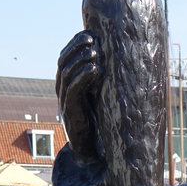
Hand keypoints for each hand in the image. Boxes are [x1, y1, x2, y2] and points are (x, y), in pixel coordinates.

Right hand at [56, 31, 102, 163]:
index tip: (91, 32)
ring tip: (96, 52)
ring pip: (66, 73)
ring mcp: (65, 101)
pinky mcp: (71, 113)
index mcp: (68, 83)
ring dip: (81, 60)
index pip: (66, 56)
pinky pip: (73, 90)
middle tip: (93, 39)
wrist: (92, 152)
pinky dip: (83, 77)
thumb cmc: (101, 123)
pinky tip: (96, 69)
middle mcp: (63, 90)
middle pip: (63, 61)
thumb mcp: (101, 97)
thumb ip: (103, 80)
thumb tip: (123, 60)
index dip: (76, 43)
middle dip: (76, 47)